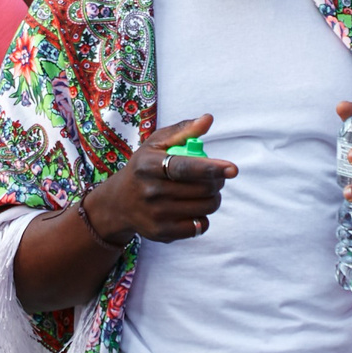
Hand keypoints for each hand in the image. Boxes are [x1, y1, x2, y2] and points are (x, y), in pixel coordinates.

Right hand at [86, 115, 236, 243]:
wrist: (119, 203)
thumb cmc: (144, 167)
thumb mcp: (155, 144)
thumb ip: (183, 130)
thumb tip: (208, 119)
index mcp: (149, 165)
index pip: (184, 168)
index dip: (211, 168)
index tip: (232, 169)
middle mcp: (151, 191)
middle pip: (202, 189)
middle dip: (218, 181)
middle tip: (216, 177)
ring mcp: (156, 215)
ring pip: (205, 207)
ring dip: (214, 198)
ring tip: (205, 191)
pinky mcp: (162, 233)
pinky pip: (199, 226)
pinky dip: (203, 217)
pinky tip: (193, 208)